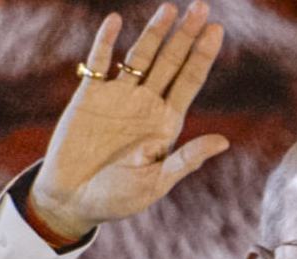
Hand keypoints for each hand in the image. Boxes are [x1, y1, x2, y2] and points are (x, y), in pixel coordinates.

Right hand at [30, 2, 227, 238]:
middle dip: (186, 35)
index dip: (203, 56)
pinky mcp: (89, 96)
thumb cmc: (118, 198)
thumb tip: (224, 141)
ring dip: (154, 33)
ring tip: (169, 9)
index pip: (190, 81)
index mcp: (167, 123)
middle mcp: (146, 104)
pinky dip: (106, 42)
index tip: (216, 30)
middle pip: (171, 62)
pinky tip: (115, 22)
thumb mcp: (156, 182)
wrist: (72, 201)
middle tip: (202, 6)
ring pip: (140, 56)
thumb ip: (186, 159)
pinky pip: (98, 63)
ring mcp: (119, 97)